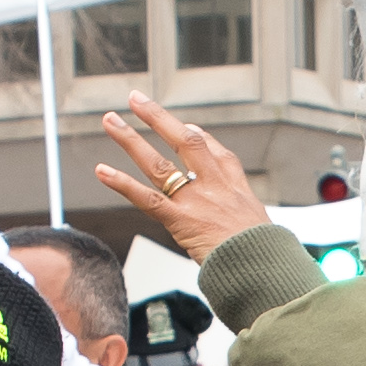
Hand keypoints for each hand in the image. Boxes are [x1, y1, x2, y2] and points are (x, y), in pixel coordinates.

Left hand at [94, 94, 270, 260]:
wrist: (263, 267)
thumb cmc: (261, 253)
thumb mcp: (258, 222)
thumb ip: (240, 208)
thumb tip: (233, 203)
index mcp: (235, 184)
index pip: (215, 151)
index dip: (198, 136)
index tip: (185, 126)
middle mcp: (213, 184)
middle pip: (184, 141)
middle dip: (158, 118)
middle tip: (136, 98)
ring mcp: (195, 200)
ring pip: (158, 163)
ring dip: (131, 140)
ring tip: (110, 120)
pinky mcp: (180, 220)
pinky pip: (146, 198)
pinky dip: (121, 183)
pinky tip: (102, 170)